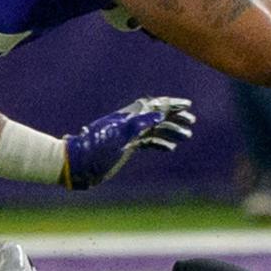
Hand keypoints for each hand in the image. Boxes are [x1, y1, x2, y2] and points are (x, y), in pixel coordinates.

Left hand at [61, 96, 194, 189]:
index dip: (171, 105)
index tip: (187, 105)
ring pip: (154, 130)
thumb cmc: (95, 150)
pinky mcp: (126, 148)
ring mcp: (128, 136)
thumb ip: (138, 123)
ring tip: (187, 135)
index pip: (153, 106)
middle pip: (157, 116)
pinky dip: (160, 143)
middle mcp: (129, 124)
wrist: (78, 165)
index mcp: (128, 117)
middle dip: (175, 117)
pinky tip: (170, 148)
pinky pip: (147, 142)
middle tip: (192, 121)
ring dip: (171, 131)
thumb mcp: (118, 136)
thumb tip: (159, 112)